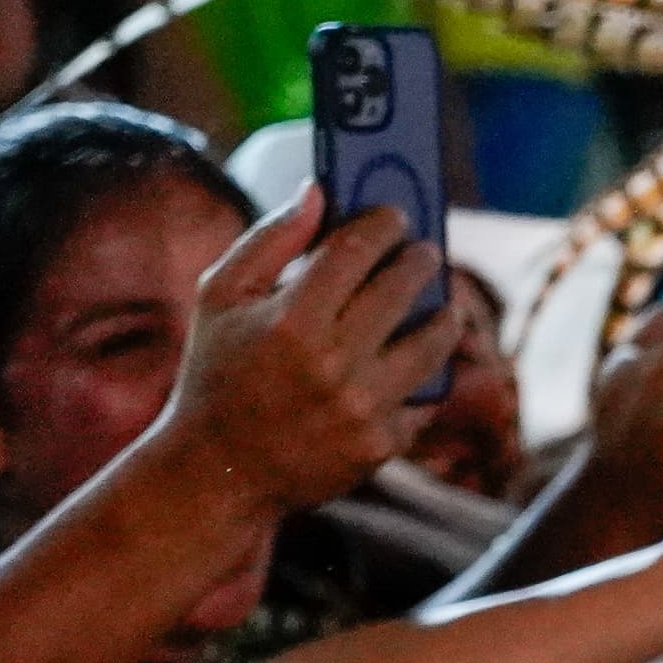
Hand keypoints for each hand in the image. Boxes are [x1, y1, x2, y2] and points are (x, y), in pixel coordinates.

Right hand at [152, 190, 444, 519]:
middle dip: (420, 260)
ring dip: (445, 316)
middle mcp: (333, 363)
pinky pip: (424, 397)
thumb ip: (269, 240)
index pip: (356, 250)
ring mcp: (363, 407)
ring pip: (433, 344)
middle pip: (402, 289)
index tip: (396, 215)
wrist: (218, 472)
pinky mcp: (382, 445)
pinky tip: (421, 357)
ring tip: (444, 304)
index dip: (383, 225)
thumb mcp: (221, 298)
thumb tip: (318, 190)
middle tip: (425, 252)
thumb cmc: (217, 372)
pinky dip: (426, 375)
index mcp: (290, 320)